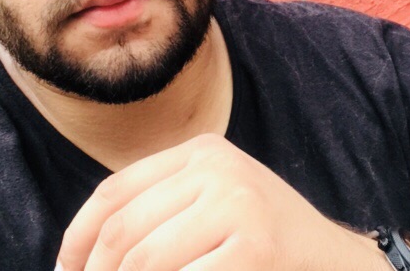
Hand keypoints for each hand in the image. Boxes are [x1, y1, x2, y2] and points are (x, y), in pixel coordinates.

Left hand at [55, 133, 387, 270]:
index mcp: (201, 149)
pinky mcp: (255, 243)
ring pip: (144, 261)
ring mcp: (238, 201)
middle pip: (123, 230)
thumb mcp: (209, 203)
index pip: (114, 191)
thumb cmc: (260, 238)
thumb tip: (80, 253)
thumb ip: (159, 210)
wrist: (333, 262)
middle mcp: (216, 166)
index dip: (76, 238)